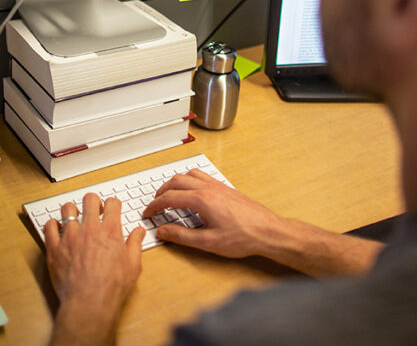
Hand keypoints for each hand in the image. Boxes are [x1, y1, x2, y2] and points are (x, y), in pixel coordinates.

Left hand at [45, 192, 144, 345]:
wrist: (90, 302)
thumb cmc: (112, 287)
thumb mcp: (133, 266)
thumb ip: (135, 244)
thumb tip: (138, 232)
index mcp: (110, 231)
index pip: (112, 203)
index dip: (113, 204)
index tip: (111, 208)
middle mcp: (89, 229)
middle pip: (89, 199)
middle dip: (93, 201)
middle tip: (93, 209)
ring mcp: (70, 236)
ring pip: (67, 209)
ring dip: (71, 210)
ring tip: (73, 217)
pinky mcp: (54, 247)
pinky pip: (49, 227)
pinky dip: (52, 225)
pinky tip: (56, 229)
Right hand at [143, 168, 282, 259]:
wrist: (268, 231)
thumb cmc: (243, 237)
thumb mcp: (208, 242)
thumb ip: (182, 236)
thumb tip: (163, 231)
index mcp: (202, 200)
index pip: (169, 198)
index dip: (154, 206)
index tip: (148, 213)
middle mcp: (209, 188)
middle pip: (176, 181)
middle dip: (161, 192)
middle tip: (155, 204)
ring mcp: (218, 186)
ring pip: (189, 174)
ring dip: (175, 182)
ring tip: (169, 195)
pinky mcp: (225, 188)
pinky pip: (202, 176)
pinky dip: (189, 180)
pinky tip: (191, 191)